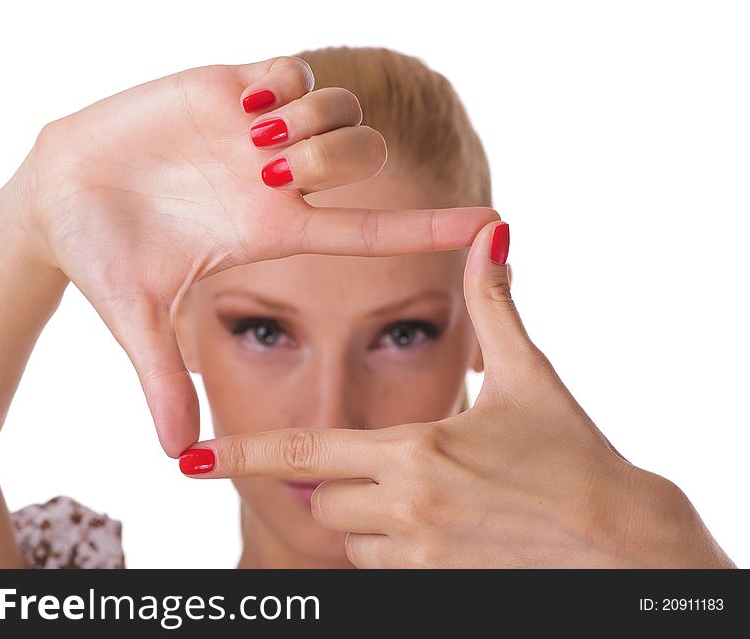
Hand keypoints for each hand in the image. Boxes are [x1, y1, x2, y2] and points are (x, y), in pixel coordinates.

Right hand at [18, 55, 498, 455]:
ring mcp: (259, 133)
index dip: (431, 228)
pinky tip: (243, 104)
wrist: (59, 197)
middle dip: (336, 160)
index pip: (370, 232)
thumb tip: (175, 456)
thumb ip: (163, 381)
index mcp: (273, 232)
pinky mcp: (232, 88)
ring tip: (251, 136)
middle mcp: (278, 181)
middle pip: (363, 158)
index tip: (494, 224)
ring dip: (310, 122)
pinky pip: (296, 71)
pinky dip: (286, 83)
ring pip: (341, 111)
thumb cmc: (101, 259)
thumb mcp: (138, 321)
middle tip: (269, 169)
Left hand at [183, 220, 733, 567]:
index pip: (306, 450)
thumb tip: (494, 230)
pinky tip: (445, 526)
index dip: (245, 455)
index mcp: (415, 450)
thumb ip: (494, 304)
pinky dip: (396, 545)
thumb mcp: (528, 375)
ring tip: (430, 494)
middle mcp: (407, 507)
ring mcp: (421, 554)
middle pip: (325, 495)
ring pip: (351, 535)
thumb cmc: (574, 455)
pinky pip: (382, 565)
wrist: (621, 542)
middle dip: (339, 479)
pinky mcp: (438, 584)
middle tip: (389, 463)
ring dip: (370, 514)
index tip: (193, 462)